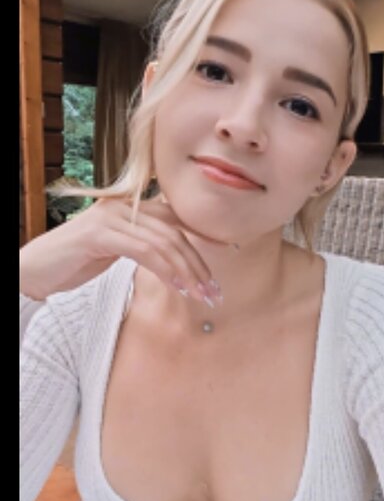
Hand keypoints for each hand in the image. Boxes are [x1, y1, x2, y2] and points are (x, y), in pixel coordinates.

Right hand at [20, 192, 228, 302]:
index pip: (177, 217)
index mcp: (131, 206)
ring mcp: (111, 216)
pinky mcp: (100, 234)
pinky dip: (165, 270)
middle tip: (215, 290)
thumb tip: (177, 260)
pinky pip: (143, 251)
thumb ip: (143, 246)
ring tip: (201, 296)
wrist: (35, 268)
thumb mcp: (116, 250)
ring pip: (163, 242)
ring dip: (187, 271)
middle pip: (175, 231)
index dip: (205, 233)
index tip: (231, 250)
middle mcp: (124, 205)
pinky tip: (177, 287)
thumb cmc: (76, 261)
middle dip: (199, 263)